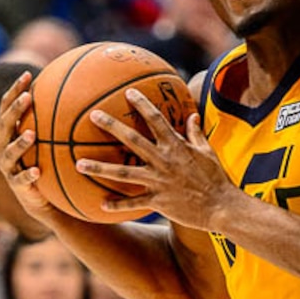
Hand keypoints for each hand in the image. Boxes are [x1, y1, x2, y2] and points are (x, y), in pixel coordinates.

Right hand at [0, 72, 58, 223]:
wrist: (40, 195)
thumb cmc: (44, 156)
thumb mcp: (48, 135)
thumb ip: (54, 114)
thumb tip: (78, 85)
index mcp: (7, 131)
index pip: (6, 106)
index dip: (14, 90)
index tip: (28, 74)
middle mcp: (2, 145)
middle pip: (3, 124)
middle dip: (14, 110)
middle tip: (27, 98)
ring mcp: (7, 165)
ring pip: (9, 152)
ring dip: (19, 143)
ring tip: (32, 134)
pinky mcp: (16, 184)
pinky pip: (20, 179)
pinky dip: (27, 175)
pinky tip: (37, 171)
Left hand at [77, 88, 236, 228]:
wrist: (220, 206)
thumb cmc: (215, 177)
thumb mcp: (207, 151)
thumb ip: (195, 133)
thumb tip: (192, 115)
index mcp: (176, 145)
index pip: (156, 119)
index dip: (142, 104)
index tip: (128, 92)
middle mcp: (163, 160)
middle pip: (132, 140)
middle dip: (111, 127)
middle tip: (93, 116)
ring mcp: (158, 181)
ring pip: (123, 173)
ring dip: (99, 169)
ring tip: (79, 164)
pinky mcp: (158, 201)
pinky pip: (133, 203)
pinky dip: (117, 205)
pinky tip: (100, 205)